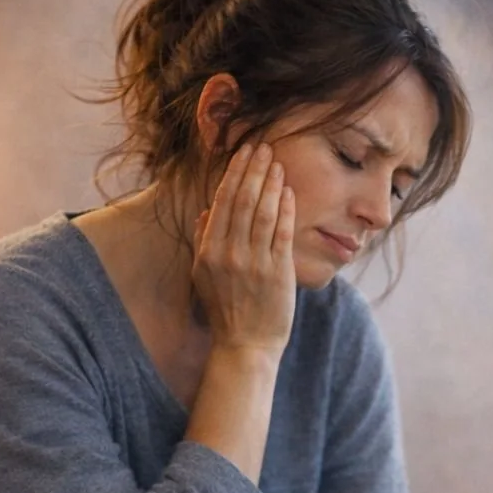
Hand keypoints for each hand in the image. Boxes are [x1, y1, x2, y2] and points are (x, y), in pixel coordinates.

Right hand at [191, 141, 295, 355]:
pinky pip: (282, 233)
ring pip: (263, 213)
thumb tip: (206, 211)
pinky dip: (285, 209)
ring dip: (271, 183)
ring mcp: (254, 262)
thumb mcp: (203, 276)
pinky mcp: (277, 272)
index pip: (222, 202)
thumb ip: (204, 241)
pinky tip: (288, 191)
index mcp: (209, 251)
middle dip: (253, 170)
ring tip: (277, 162)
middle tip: (263, 147)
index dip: (234, 174)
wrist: (245, 345)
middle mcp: (229, 253)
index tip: (243, 153)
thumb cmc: (226, 311)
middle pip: (242, 201)